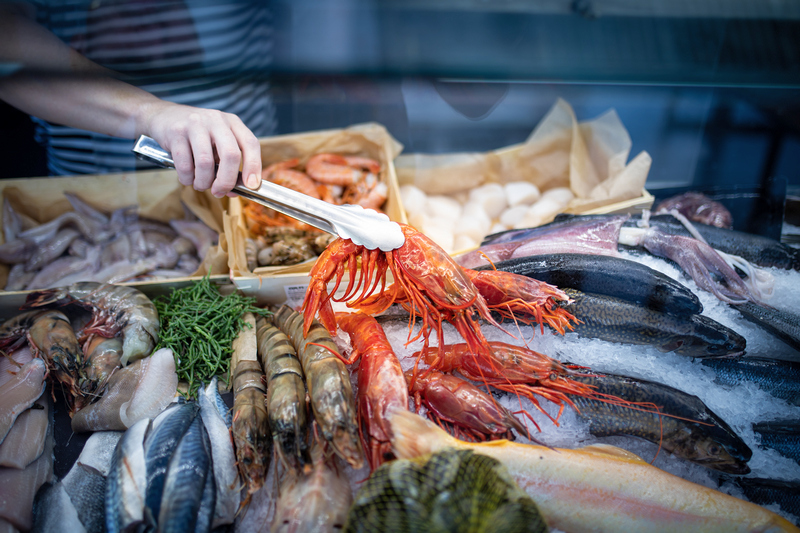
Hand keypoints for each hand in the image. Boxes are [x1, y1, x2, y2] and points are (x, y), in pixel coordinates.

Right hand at [140, 101, 262, 196]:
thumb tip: (234, 191)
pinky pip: (184, 164)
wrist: (163, 116)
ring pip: (205, 162)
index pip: (250, 144)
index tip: (252, 186)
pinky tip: (187, 177)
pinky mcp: (176, 131)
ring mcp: (196, 124)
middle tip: (219, 192)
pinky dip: (187, 178)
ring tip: (200, 184)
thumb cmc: (196, 136)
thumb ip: (228, 165)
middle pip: (230, 155)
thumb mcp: (217, 143)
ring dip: (203, 181)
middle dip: (226, 181)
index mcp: (232, 123)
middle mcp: (216, 120)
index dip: (254, 166)